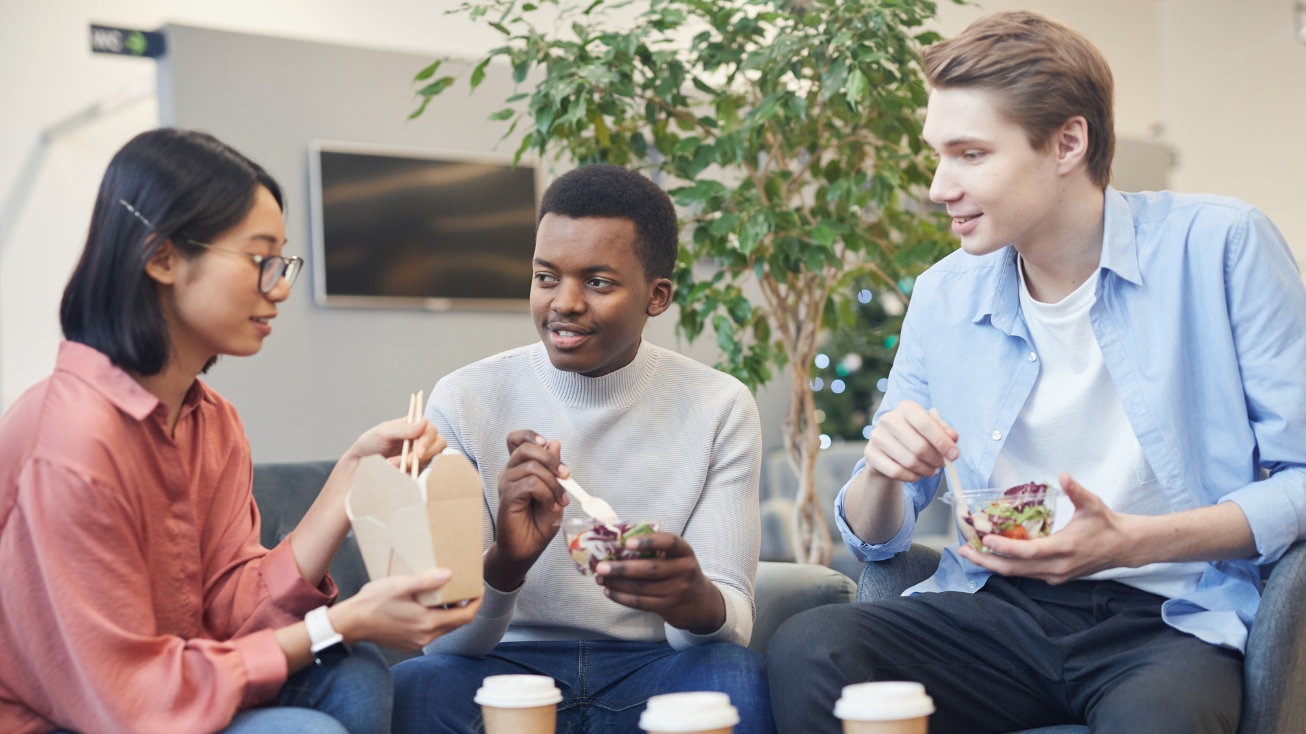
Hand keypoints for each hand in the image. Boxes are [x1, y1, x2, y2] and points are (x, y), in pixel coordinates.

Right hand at [329, 569, 482, 651]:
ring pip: (443, 628)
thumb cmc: (373, 602)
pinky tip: (428, 605)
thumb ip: (426, 581)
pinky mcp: (408, 643)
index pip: (465, 617)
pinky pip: (430, 632)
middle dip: (465, 606)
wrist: (351, 623)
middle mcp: (425, 636)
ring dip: (449, 613)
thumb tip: (449, 575)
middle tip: (466, 589)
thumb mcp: (400, 585)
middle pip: (456, 623)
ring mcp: (416, 642)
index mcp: (427, 623)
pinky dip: (436, 619)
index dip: (476, 603)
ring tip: (447, 594)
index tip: (479, 590)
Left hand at [346, 416, 446, 472]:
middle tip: (408, 462)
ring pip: (433, 458)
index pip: (430, 429)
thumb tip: (424, 422)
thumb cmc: (370, 443)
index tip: (418, 452)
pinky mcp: (418, 469)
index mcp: (414, 426)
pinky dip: (414, 473)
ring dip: (416, 464)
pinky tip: (399, 473)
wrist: (361, 464)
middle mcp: (421, 439)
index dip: (428, 440)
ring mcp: (421, 455)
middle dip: (425, 454)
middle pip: (439, 443)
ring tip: (394, 466)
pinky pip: (425, 471)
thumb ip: (403, 428)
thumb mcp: (383, 432)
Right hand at [484, 431, 570, 590]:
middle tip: (566, 476)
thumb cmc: (538, 521)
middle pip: (527, 448)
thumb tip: (555, 442)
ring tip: (559, 501)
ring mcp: (506, 485)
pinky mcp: (507, 498)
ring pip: (532, 467)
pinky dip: (546, 494)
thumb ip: (553, 469)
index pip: (516, 439)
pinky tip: (550, 506)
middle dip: (552, 459)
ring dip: (553, 484)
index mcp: (519, 468)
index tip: (546, 443)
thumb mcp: (553, 491)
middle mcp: (510, 473)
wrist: (527, 548)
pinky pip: (530, 484)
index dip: (530, 435)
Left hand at [595, 533, 725, 634]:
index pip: (670, 543)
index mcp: (685, 552)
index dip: (649, 541)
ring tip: (600, 579)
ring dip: (616, 584)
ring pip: (641, 588)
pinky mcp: (668, 607)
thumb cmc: (680, 572)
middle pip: (650, 569)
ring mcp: (677, 591)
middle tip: (600, 566)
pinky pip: (640, 603)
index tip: (628, 542)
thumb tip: (617, 542)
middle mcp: (684, 570)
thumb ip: (655, 549)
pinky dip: (621, 597)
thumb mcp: (677, 557)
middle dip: (621, 568)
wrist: (701, 603)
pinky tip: (609, 591)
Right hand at [864, 399, 958, 482]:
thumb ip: (944, 432)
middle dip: (936, 460)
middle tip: (942, 465)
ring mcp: (876, 436)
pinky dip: (911, 477)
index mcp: (906, 407)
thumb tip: (953, 437)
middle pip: (919, 446)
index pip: (926, 423)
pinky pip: (896, 472)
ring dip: (926, 470)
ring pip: (909, 461)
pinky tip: (916, 475)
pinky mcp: (870, 454)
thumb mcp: (932, 430)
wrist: (888, 450)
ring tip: (931, 470)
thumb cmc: (915, 436)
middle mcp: (888, 418)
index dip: (942, 442)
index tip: (954, 455)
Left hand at [959, 472, 1140, 583]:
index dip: (1005, 548)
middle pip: (1015, 569)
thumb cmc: (1106, 524)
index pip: (1028, 552)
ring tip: (971, 552)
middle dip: (987, 561)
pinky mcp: (1055, 577)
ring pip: (1018, 574)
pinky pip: (1026, 573)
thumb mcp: (1093, 504)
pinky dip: (1007, 565)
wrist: (1124, 547)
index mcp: (1065, 548)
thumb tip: (1064, 476)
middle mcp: (1058, 567)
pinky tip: (992, 555)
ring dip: (993, 564)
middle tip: (964, 551)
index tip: (985, 539)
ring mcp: (1056, 575)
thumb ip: (1077, 491)